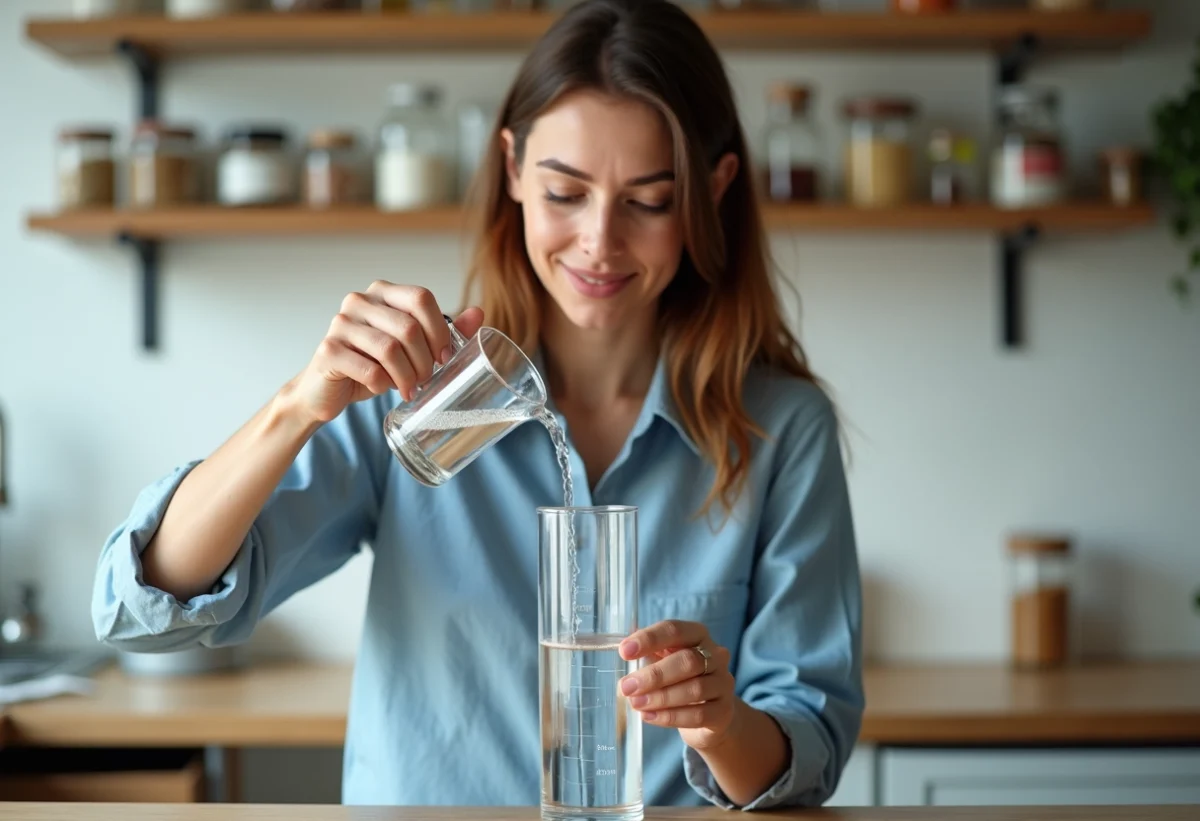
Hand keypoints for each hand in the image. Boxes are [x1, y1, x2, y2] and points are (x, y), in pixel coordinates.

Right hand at [289, 281, 484, 424]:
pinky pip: (369, 370)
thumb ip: (441, 330)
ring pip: (390, 349)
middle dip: (424, 360)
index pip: (421, 298)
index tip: (445, 357)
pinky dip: (382, 385)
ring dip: (407, 376)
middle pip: (408, 326)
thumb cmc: (372, 365)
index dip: (440, 330)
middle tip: (426, 379)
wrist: (325, 391)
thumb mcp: (410, 348)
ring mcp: (340, 323)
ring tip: (409, 389)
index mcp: (382, 292)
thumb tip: (479, 313)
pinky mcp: (328, 350)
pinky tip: (380, 388)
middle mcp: (359, 301)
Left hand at [618, 620, 736, 751]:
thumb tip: (623, 650)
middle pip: (687, 661)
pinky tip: (649, 716)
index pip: (674, 630)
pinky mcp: (724, 711)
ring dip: (660, 698)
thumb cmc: (680, 679)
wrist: (709, 715)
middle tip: (626, 686)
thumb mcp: (664, 660)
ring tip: (635, 703)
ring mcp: (723, 683)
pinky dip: (671, 717)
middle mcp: (716, 656)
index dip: (649, 639)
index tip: (624, 651)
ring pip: (694, 689)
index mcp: (697, 635)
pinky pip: (699, 714)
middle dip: (654, 675)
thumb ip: (647, 653)